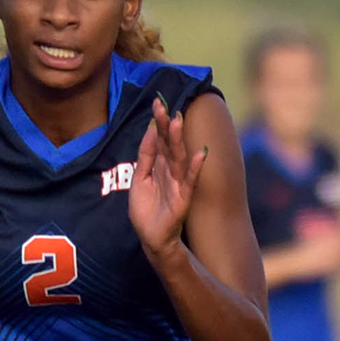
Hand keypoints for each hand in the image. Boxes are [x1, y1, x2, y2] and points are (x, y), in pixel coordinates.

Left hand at [128, 96, 208, 257]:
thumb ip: (145, 156)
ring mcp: (178, 183)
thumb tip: (151, 129)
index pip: (159, 139)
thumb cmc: (146, 210)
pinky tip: (200, 154)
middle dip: (166, 125)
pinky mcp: (183, 198)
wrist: (151, 237)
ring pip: (178, 158)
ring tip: (178, 121)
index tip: (157, 102)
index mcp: (158, 165)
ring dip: (178, 140)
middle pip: (168, 144)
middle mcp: (170, 170)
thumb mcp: (140, 179)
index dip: (158, 122)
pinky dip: (195, 168)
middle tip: (164, 105)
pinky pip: (190, 181)